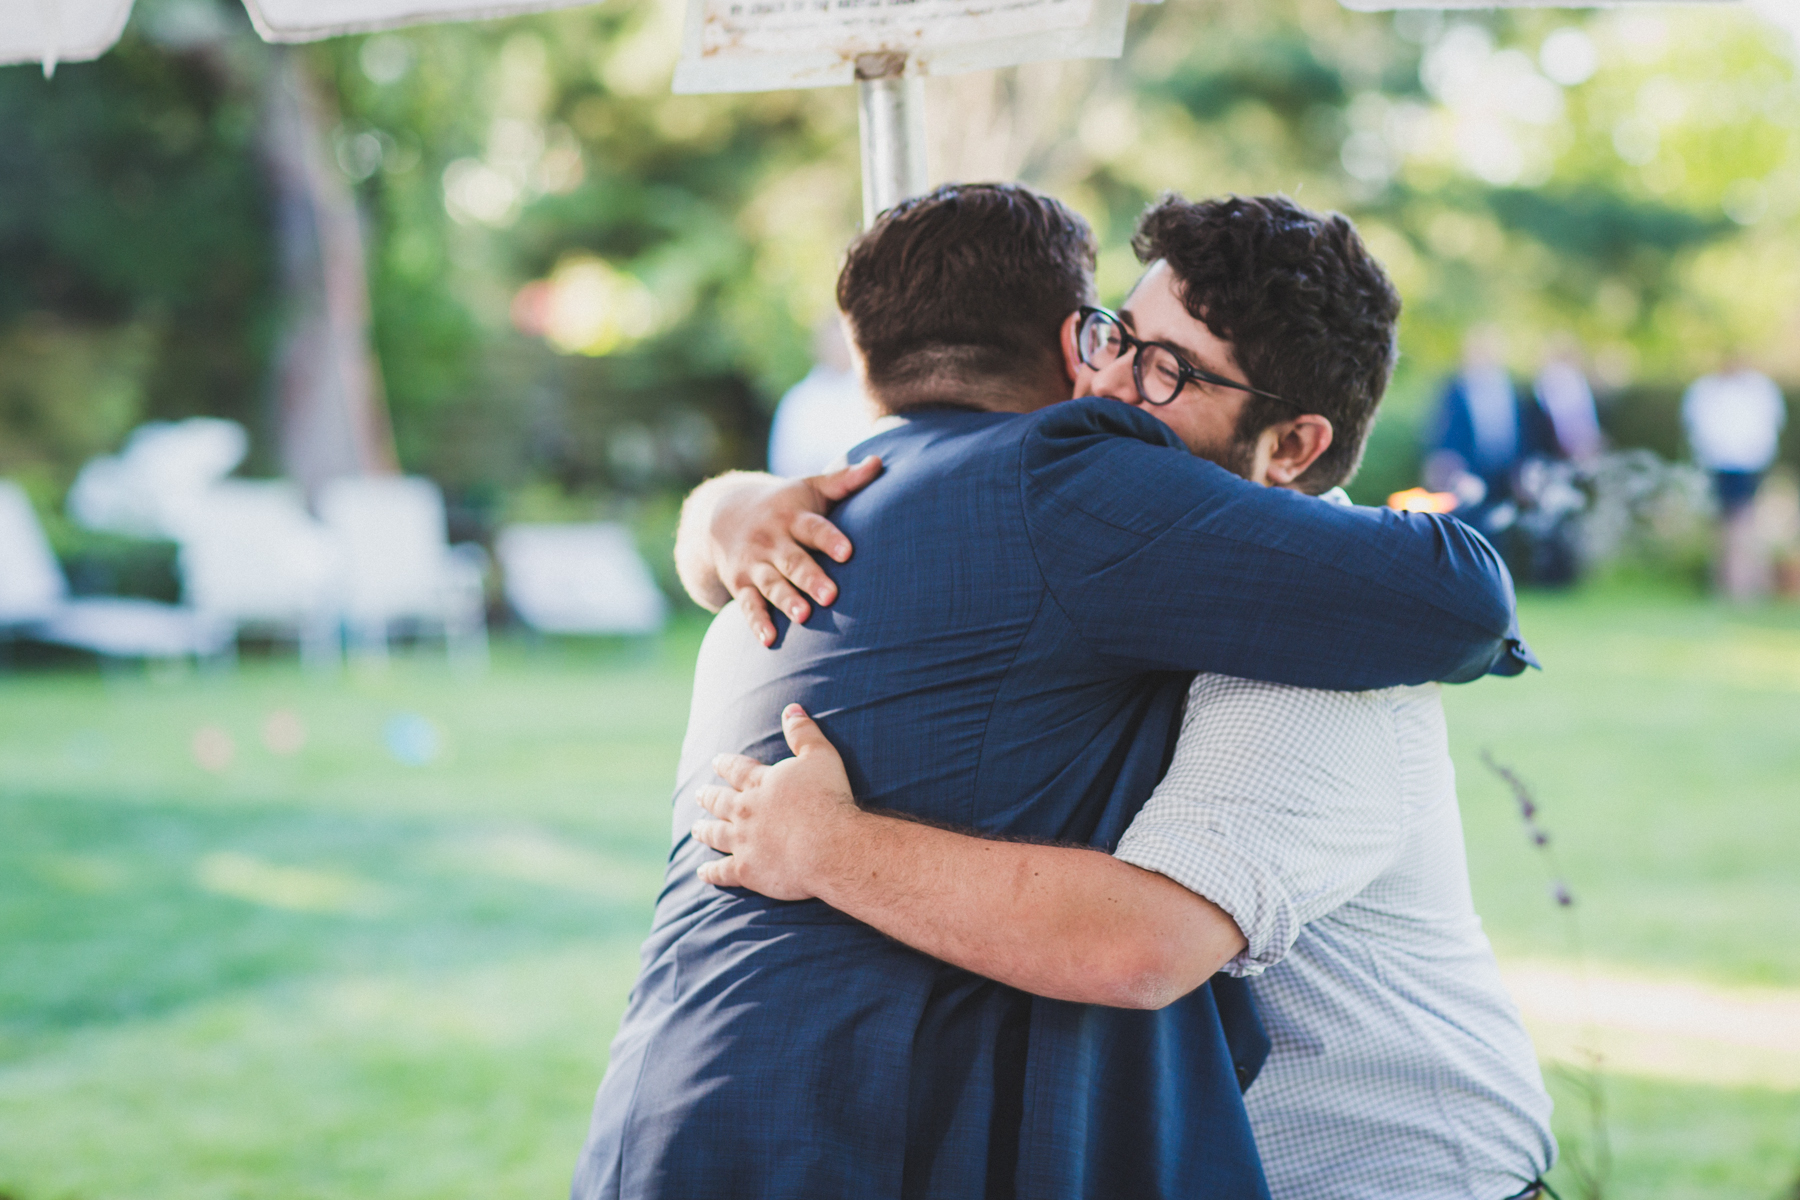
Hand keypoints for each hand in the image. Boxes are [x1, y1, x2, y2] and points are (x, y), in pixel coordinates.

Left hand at [693, 704, 860, 899]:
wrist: (829, 846)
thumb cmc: (828, 799)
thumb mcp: (821, 756)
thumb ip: (804, 733)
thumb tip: (791, 708)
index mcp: (761, 783)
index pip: (736, 769)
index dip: (725, 764)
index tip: (716, 762)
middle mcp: (745, 811)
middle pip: (719, 802)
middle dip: (708, 797)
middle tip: (698, 794)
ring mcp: (743, 842)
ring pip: (716, 834)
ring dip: (705, 831)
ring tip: (696, 829)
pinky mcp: (747, 870)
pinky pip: (722, 872)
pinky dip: (711, 872)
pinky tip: (702, 872)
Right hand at [712, 457, 881, 645]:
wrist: (724, 515)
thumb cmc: (784, 504)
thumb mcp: (810, 488)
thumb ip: (844, 480)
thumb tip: (879, 462)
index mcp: (792, 517)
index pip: (813, 528)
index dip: (830, 539)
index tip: (848, 552)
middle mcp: (772, 540)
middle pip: (793, 561)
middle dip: (811, 578)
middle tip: (831, 595)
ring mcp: (755, 564)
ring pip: (772, 584)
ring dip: (786, 600)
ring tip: (804, 616)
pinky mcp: (741, 584)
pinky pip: (748, 605)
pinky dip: (757, 622)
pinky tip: (769, 640)